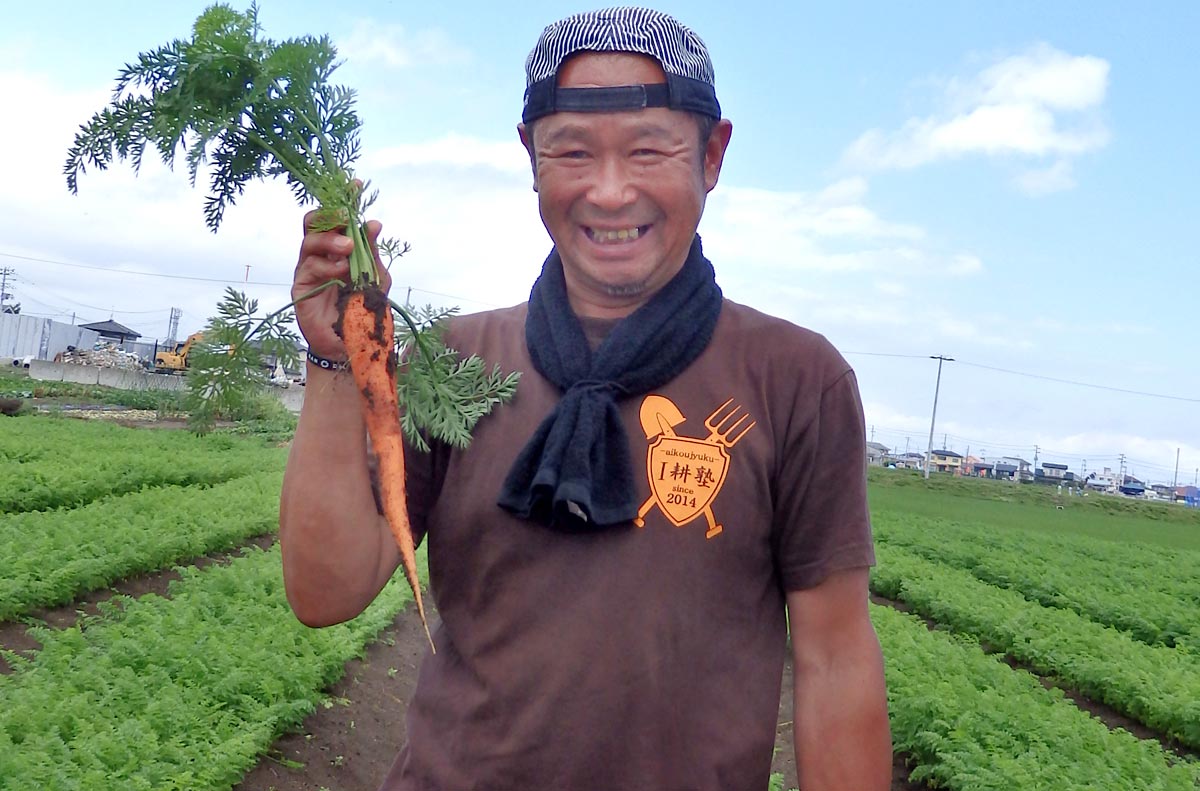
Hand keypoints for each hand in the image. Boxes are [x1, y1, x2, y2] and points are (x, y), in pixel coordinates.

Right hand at [292, 214, 392, 359]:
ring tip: (348, 249)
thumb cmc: (362, 309)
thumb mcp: (375, 279)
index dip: (343, 200)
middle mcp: (319, 255)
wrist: (351, 344)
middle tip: (346, 218)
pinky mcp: (300, 288)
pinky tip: (342, 272)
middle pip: (313, 222)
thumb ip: (372, 253)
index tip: (356, 185)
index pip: (336, 219)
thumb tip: (374, 223)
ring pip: (309, 241)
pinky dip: (327, 266)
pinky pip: (309, 268)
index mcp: (338, 248)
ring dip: (330, 241)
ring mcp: (307, 270)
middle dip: (329, 216)